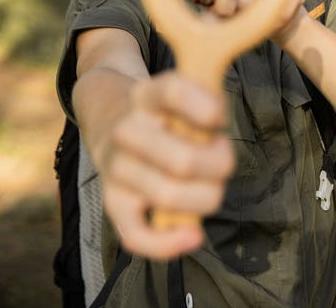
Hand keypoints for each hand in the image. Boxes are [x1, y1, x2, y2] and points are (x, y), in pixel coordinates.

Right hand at [95, 71, 234, 259]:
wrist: (115, 123)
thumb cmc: (169, 116)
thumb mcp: (186, 94)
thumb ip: (207, 103)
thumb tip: (217, 121)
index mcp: (146, 96)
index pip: (174, 92)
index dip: (208, 108)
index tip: (219, 118)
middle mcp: (125, 130)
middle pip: (183, 161)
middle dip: (218, 167)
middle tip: (223, 160)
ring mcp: (115, 168)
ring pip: (169, 197)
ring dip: (205, 197)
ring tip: (209, 184)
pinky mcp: (112, 202)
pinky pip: (138, 236)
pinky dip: (169, 243)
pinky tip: (193, 234)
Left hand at [179, 0, 305, 40]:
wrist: (265, 17)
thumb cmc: (233, 6)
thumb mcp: (210, 0)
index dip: (224, 0)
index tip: (223, 14)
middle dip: (241, 11)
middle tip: (237, 18)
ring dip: (258, 17)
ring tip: (253, 18)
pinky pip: (286, 7)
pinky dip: (276, 21)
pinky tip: (271, 19)